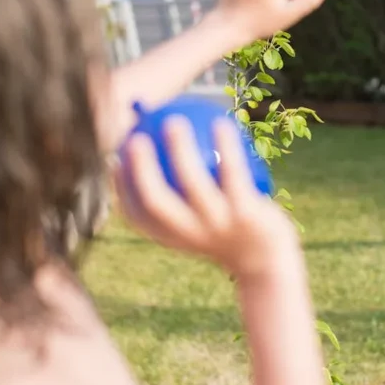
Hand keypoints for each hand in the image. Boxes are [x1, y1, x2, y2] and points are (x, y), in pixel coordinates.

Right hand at [112, 116, 299, 281]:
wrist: (269, 263)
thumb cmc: (229, 234)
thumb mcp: (201, 224)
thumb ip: (181, 200)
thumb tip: (164, 154)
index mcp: (173, 237)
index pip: (137, 215)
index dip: (120, 187)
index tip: (115, 158)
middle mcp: (191, 234)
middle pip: (156, 202)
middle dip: (141, 169)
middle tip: (136, 136)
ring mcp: (219, 225)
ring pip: (194, 184)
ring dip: (180, 150)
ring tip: (174, 120)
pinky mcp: (247, 214)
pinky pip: (233, 172)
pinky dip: (226, 146)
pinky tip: (222, 122)